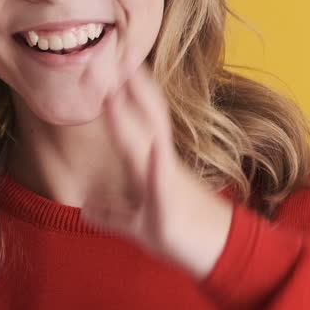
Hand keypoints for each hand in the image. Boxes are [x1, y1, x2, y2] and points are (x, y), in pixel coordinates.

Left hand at [83, 62, 233, 278]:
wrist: (221, 256)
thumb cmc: (183, 238)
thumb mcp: (141, 225)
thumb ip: (113, 215)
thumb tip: (87, 209)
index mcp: (153, 166)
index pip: (137, 122)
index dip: (123, 95)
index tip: (109, 66)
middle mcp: (163, 166)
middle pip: (147, 118)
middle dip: (130, 87)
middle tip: (114, 54)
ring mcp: (169, 183)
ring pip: (154, 139)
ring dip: (140, 112)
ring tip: (126, 83)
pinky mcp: (172, 207)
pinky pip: (164, 182)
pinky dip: (157, 164)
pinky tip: (153, 148)